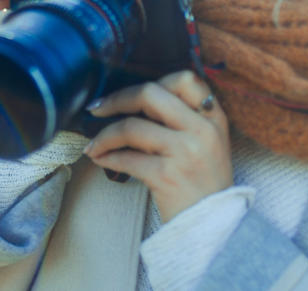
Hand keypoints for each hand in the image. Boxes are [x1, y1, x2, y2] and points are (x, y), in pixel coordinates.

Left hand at [84, 70, 232, 221]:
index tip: (132, 93)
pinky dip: (107, 157)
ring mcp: (187, 152)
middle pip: (150, 94)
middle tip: (97, 109)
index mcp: (214, 118)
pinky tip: (100, 160)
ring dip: (104, 136)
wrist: (214, 228)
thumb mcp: (207, 143)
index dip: (153, 80)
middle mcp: (203, 130)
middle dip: (116, 99)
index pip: (185, 79)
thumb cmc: (203, 184)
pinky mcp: (168, 176)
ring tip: (94, 145)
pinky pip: (127, 158)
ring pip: (132, 126)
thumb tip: (133, 99)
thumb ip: (183, 118)